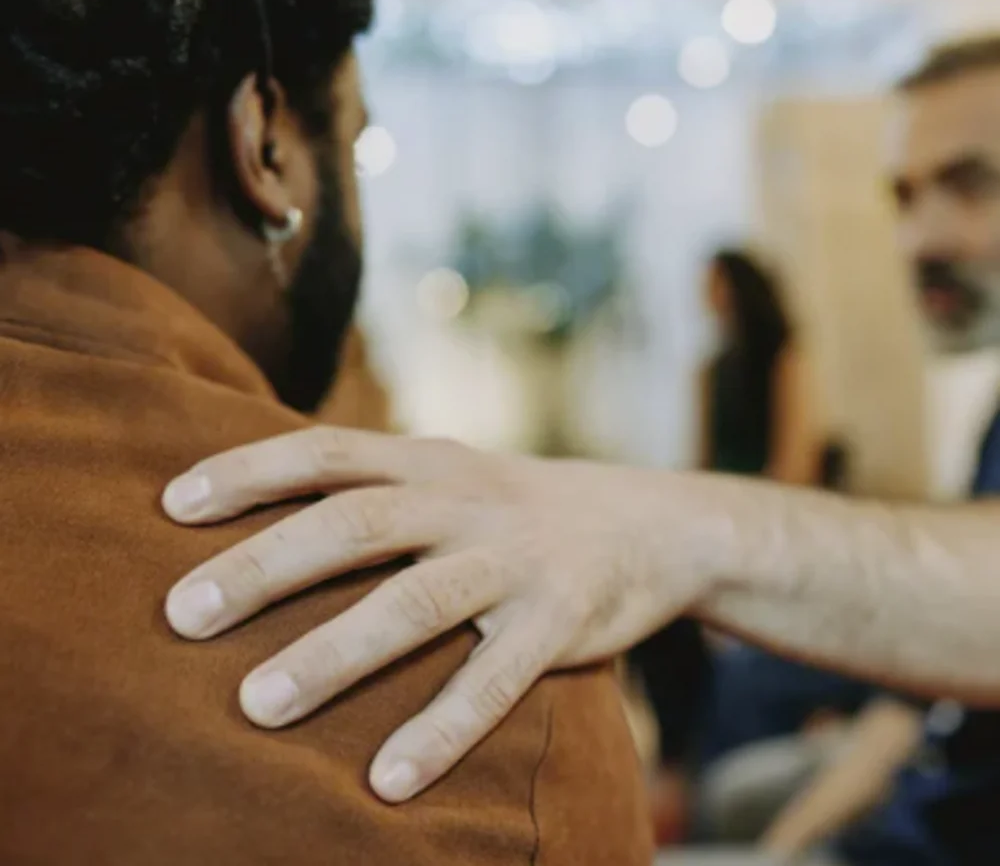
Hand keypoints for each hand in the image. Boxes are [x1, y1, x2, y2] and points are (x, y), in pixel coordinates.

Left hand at [163, 428, 725, 801]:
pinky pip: (495, 680)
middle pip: (356, 522)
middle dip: (266, 566)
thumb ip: (379, 482)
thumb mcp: (454, 472)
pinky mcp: (560, 621)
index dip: (250, 470)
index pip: (328, 452)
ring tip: (256, 704)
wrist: (651, 521)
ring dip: (334, 652)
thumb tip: (266, 508)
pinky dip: (441, 728)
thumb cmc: (519, 508)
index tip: (172, 505)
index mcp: (432, 461)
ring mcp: (515, 560)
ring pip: (416, 602)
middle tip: (182, 615)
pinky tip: (386, 781)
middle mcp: (467, 502)